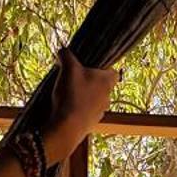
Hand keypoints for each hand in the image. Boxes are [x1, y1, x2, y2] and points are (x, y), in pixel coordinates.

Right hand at [42, 49, 115, 163]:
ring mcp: (100, 112)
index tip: (90, 68)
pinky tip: (66, 109)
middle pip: (102, 86)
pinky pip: (86, 114)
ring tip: (68, 96)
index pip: (113, 71)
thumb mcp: (68, 68)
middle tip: (75, 80)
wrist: (67, 127)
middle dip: (90, 83)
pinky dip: (79, 110)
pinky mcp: (91, 124)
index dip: (103, 68)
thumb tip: (63, 50)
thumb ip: (66, 55)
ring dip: (84, 98)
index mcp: (108, 81)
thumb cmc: (72, 94)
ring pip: (95, 101)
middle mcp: (108, 97)